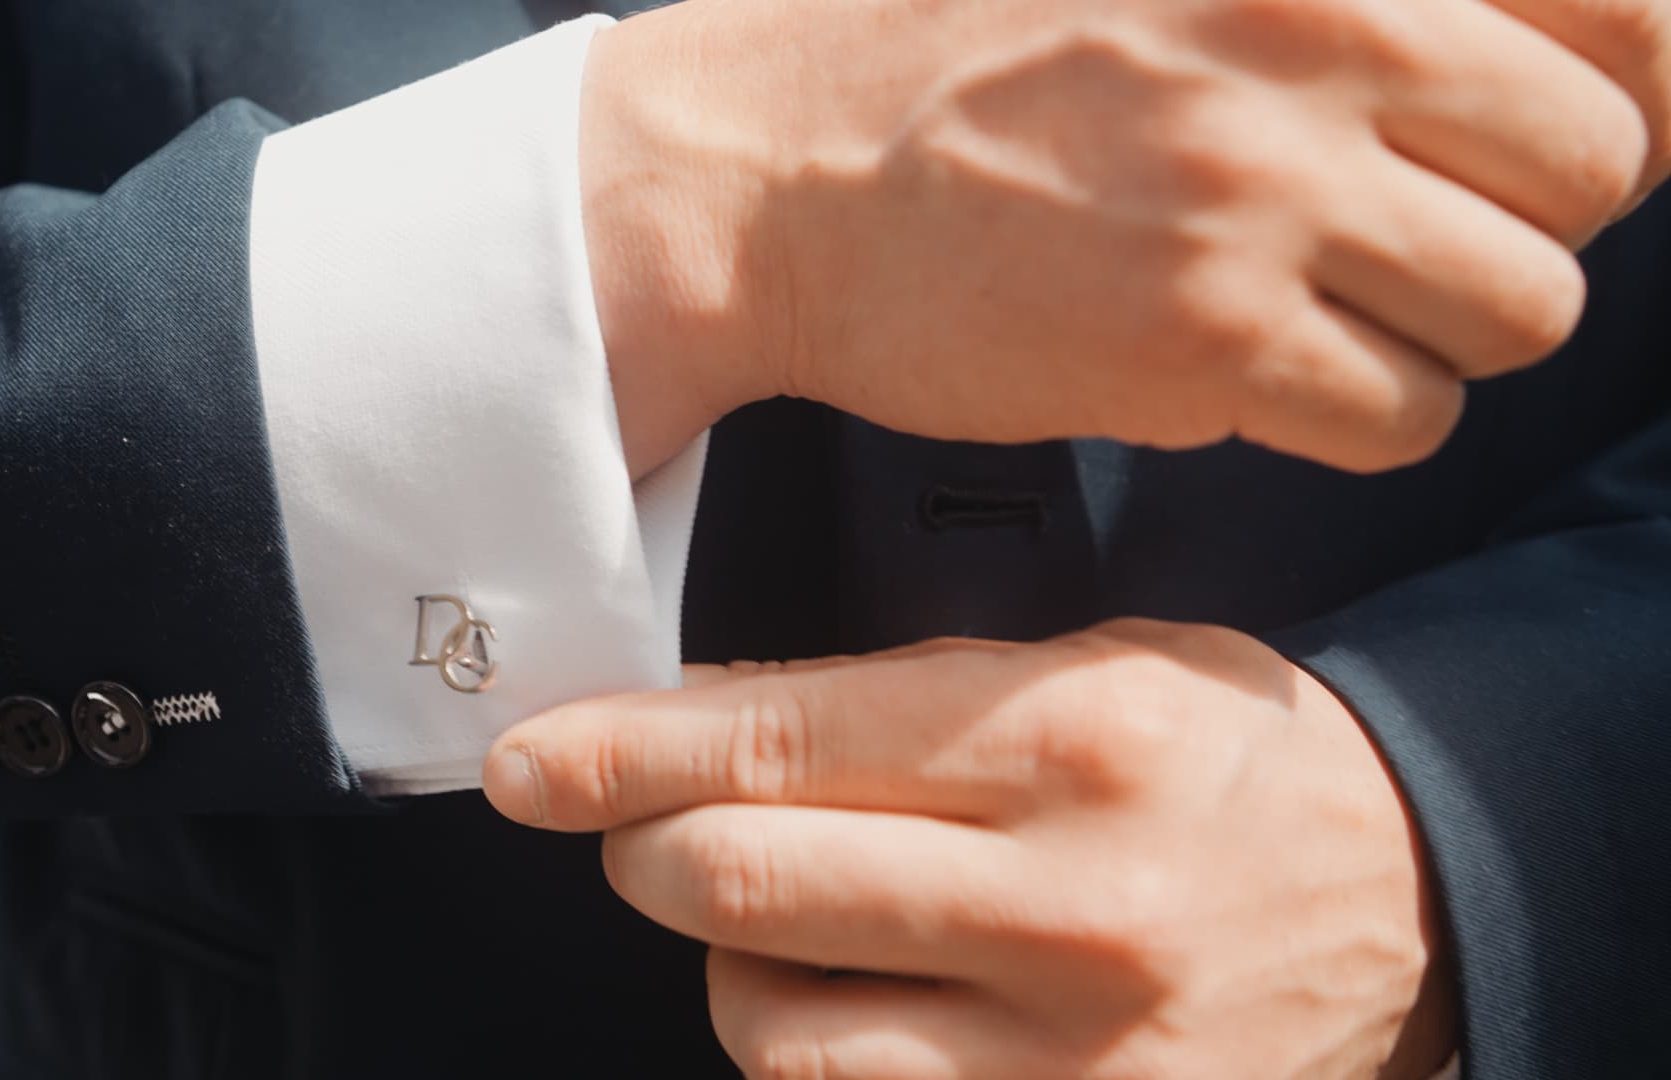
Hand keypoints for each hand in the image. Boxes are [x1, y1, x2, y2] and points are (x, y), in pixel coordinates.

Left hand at [485, 621, 1457, 1078]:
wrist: (1414, 898)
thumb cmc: (1225, 762)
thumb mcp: (1085, 668)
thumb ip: (893, 696)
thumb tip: (698, 725)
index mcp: (1070, 739)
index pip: (784, 742)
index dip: (624, 749)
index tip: (528, 757)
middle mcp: (1072, 902)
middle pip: (751, 887)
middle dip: (645, 850)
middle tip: (638, 828)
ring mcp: (1076, 1055)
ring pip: (781, 1035)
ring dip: (731, 968)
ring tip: (781, 919)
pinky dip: (814, 1050)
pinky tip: (849, 999)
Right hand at [587, 0, 1664, 475]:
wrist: (775, 170)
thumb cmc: (955, 61)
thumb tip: (1582, 63)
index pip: (1637, 16)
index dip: (1625, 98)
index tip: (1540, 148)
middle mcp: (1322, 30)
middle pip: (1596, 176)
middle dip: (1518, 226)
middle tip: (1406, 240)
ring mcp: (1263, 188)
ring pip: (1518, 314)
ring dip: (1438, 334)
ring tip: (1318, 311)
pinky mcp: (1204, 336)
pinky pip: (1405, 418)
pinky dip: (1353, 416)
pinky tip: (1252, 370)